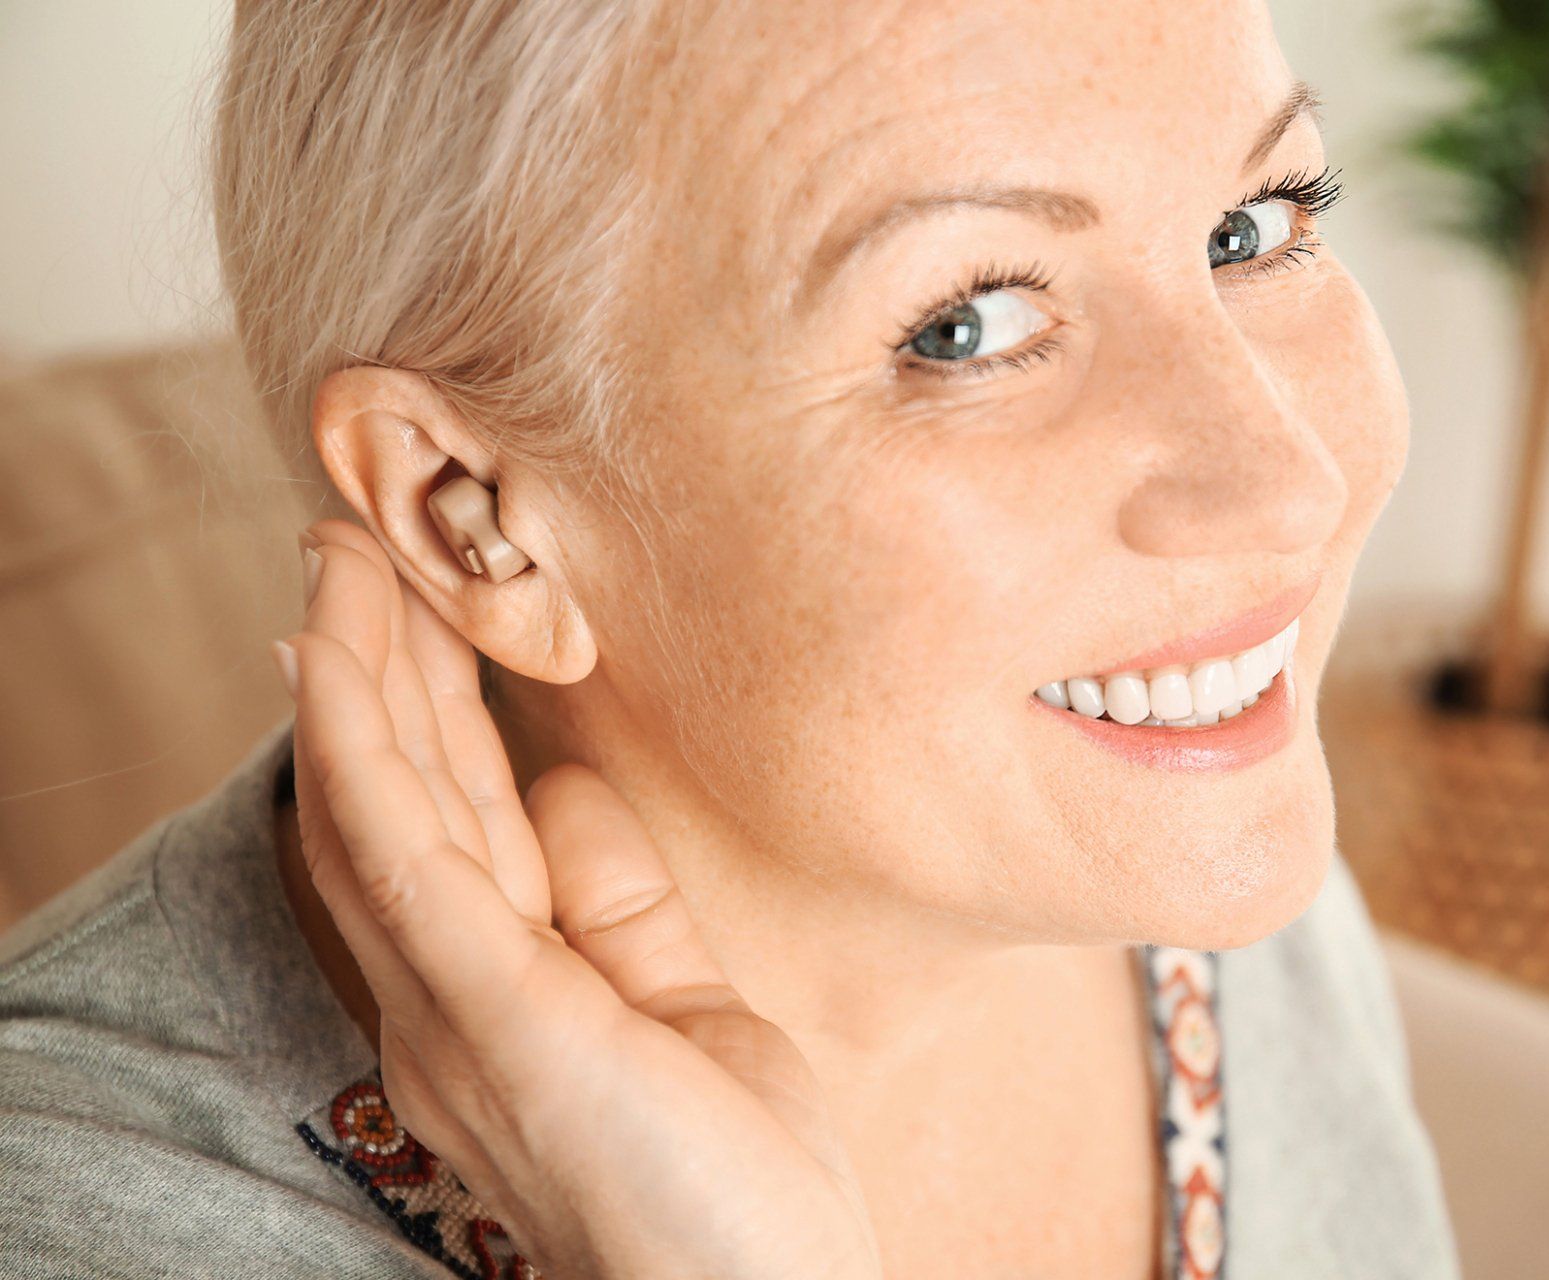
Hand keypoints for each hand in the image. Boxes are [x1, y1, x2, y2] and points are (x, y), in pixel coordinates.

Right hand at [276, 519, 881, 1279]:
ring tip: (340, 554)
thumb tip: (569, 793)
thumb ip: (616, 905)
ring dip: (352, 671)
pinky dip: (365, 744)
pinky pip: (408, 857)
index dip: (410, 712)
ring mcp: (459, 1012)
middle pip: (394, 802)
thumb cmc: (731, 1181)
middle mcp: (445, 1003)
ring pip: (380, 806)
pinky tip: (346, 655)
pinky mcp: (499, 1017)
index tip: (408, 607)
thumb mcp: (675, 1008)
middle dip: (372, 667)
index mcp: (492, 999)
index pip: (437, 828)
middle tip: (355, 545)